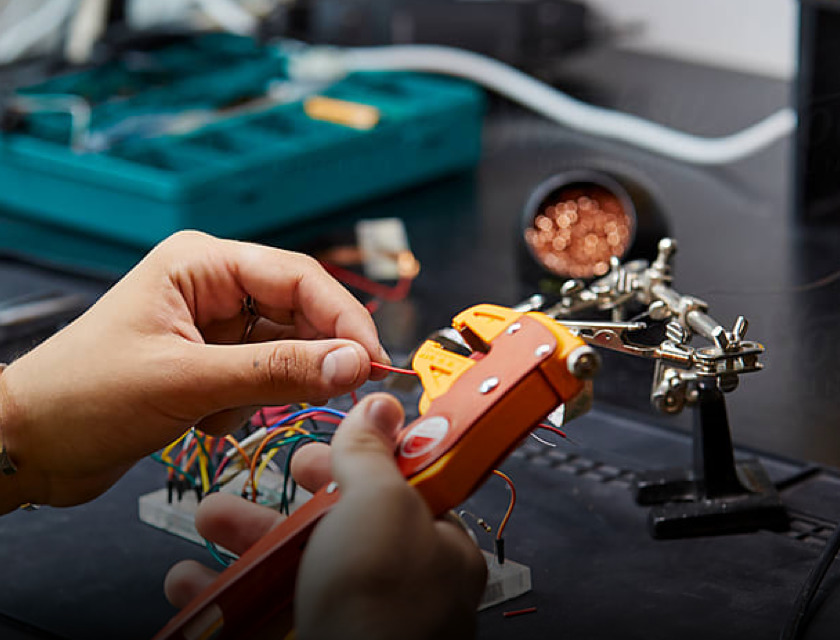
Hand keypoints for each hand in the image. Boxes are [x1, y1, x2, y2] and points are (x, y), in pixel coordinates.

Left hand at [0, 231, 388, 510]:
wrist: (29, 446)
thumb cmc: (85, 397)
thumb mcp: (186, 381)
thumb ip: (276, 371)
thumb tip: (355, 364)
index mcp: (203, 263)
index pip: (299, 279)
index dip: (344, 318)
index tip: (375, 361)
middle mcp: (213, 287)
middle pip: (299, 314)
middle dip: (313, 357)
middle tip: (341, 394)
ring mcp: (213, 327)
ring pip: (285, 351)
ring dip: (270, 388)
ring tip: (225, 411)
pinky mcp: (210, 363)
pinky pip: (263, 379)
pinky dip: (247, 405)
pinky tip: (205, 420)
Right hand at [165, 393, 487, 639]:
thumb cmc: (378, 605)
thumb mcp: (379, 504)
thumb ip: (373, 453)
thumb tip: (379, 405)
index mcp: (436, 546)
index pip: (400, 488)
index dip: (356, 460)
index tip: (317, 449)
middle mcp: (400, 586)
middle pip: (337, 527)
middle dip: (283, 499)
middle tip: (256, 481)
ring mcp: (354, 620)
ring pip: (294, 569)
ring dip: (244, 541)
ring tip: (209, 519)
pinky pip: (264, 614)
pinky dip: (224, 596)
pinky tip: (193, 583)